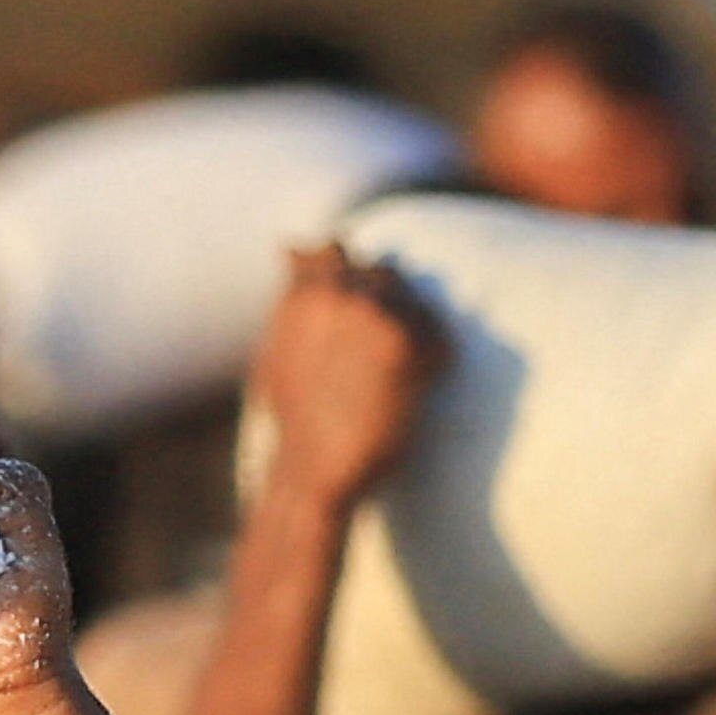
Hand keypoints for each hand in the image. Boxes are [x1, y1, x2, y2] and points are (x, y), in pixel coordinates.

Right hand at [244, 247, 448, 518]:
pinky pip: (439, 337)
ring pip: (415, 301)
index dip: (350, 278)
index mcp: (301, 292)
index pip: (334, 252)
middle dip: (389, 306)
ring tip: (396, 373)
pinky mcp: (410, 346)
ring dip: (415, 330)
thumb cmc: (293, 417)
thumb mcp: (276, 345)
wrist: (312, 470)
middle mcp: (339, 293)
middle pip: (384, 274)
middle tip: (382, 355)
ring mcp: (375, 315)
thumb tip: (291, 245)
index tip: (356, 311)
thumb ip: (293, 293)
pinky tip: (415, 386)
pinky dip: (435, 360)